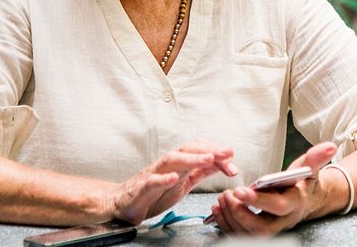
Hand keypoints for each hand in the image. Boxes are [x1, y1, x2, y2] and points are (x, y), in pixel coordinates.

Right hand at [110, 141, 236, 224]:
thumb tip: (221, 163)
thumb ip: (200, 172)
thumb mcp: (183, 183)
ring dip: (191, 158)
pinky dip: (163, 178)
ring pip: (172, 160)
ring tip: (208, 159)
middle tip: (227, 154)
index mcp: (179, 165)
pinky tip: (173, 177)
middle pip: (188, 149)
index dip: (217, 153)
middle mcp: (167, 165)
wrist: (122, 206)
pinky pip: (152, 181)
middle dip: (209, 150)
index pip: (199, 151)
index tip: (233, 161)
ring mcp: (153, 174)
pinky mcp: (141, 188)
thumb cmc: (152, 194)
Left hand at [209, 141, 337, 236]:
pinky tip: (219, 209)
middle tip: (227, 196)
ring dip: (231, 219)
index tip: (240, 189)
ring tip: (221, 200)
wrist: (308, 201)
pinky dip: (227, 225)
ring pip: (249, 234)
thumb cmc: (304, 183)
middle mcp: (283, 221)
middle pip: (261, 229)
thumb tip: (330, 146)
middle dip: (241, 214)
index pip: (277, 206)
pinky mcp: (260, 231)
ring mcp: (272, 229)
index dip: (258, 201)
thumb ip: (316, 158)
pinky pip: (241, 235)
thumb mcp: (310, 169)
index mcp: (295, 204)